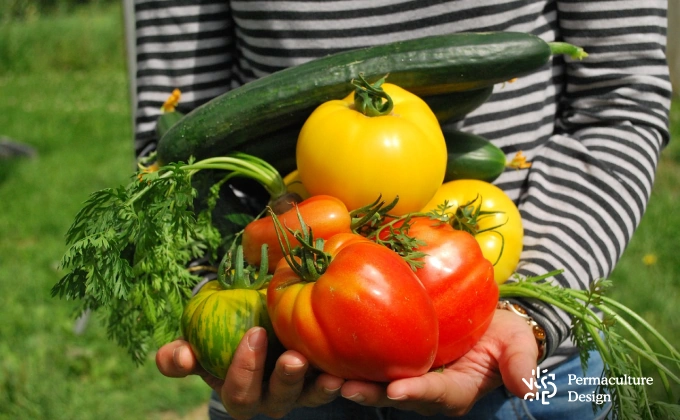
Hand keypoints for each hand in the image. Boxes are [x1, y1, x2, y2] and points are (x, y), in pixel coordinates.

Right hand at [155, 327, 344, 419]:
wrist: (257, 328)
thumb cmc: (223, 336)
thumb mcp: (198, 345)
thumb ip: (180, 355)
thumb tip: (179, 356)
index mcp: (239, 393)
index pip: (238, 393)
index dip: (244, 369)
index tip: (253, 333)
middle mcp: (270, 399)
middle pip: (277, 400)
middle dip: (285, 380)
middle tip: (293, 357)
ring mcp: (299, 393)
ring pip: (310, 397)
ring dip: (319, 387)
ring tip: (330, 373)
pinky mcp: (323, 381)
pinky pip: (335, 385)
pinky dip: (344, 379)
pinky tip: (350, 367)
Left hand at [339, 309, 537, 416]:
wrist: (487, 322)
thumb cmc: (503, 333)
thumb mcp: (518, 344)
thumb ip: (520, 364)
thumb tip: (527, 387)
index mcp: (457, 390)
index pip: (437, 394)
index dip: (417, 393)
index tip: (397, 390)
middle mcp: (428, 390)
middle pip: (398, 396)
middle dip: (372, 394)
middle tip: (346, 388)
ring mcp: (410, 376)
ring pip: (378, 383)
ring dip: (354, 381)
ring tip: (327, 376)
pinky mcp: (395, 360)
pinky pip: (372, 363)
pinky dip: (351, 360)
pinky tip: (327, 351)